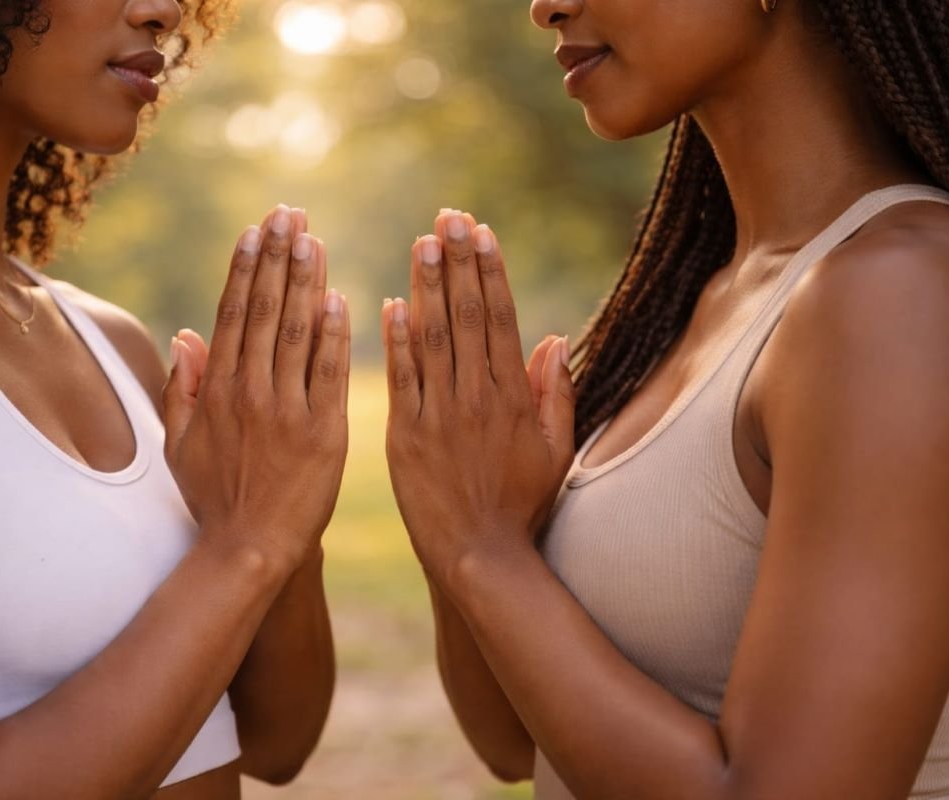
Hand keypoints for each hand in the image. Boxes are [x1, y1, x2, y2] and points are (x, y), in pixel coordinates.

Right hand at [163, 205, 349, 573]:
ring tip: (312, 237)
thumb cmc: (215, 499)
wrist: (249, 549)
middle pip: (263, 311)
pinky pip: (328, 374)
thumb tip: (186, 335)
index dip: (245, 268)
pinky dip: (333, 335)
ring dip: (304, 281)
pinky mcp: (322, 432)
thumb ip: (182, 389)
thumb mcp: (179, 445)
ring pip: (294, 333)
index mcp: (217, 391)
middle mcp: (248, 392)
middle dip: (276, 257)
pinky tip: (340, 298)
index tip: (256, 229)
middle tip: (289, 213)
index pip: (232, 314)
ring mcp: (285, 411)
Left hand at [383, 210, 574, 580]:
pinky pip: (402, 380)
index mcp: (513, 396)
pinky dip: (397, 341)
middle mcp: (477, 397)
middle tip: (448, 218)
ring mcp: (441, 415)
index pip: (499, 318)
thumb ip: (556, 392)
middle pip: (467, 317)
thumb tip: (555, 338)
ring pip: (434, 339)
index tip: (479, 231)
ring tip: (421, 242)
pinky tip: (392, 304)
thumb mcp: (555, 449)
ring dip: (427, 287)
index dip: (489, 271)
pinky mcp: (408, 436)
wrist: (479, 556)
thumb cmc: (522, 504)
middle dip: (457, 263)